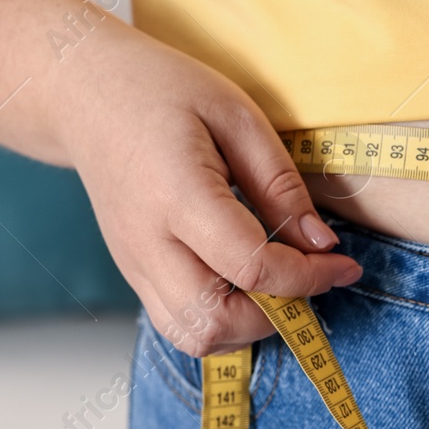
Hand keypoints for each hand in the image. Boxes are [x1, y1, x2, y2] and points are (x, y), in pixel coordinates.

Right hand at [53, 25, 360, 355]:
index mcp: (177, 195)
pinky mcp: (133, 274)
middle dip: (278, 315)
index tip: (344, 265)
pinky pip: (181, 324)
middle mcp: (148, 242)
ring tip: (277, 284)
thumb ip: (281, 185)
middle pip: (217, 322)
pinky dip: (223, 320)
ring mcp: (134, 264)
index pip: (251, 268)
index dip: (310, 278)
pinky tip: (245, 283)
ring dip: (249, 326)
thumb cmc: (162, 92)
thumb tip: (321, 245)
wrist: (84, 93)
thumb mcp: (237, 115)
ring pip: (195, 337)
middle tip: (308, 278)